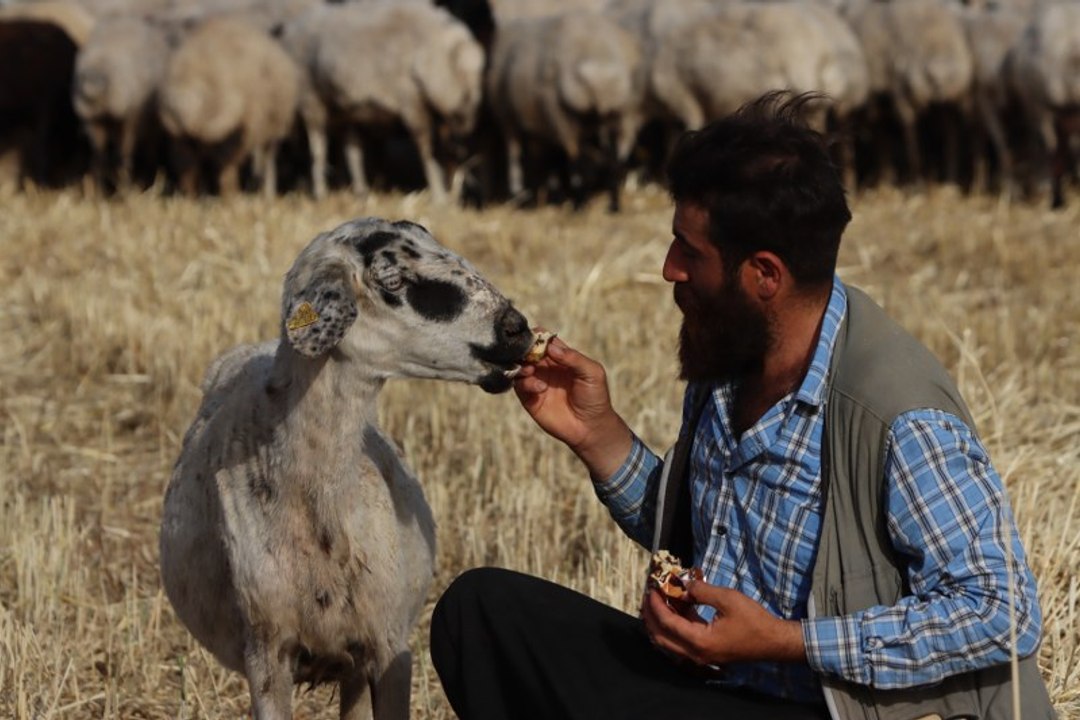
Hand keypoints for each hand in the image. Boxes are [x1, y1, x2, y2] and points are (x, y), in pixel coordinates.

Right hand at [512, 338, 632, 479]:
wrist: (591, 427)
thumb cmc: (595, 397)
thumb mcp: (592, 373)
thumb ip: (574, 358)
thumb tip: (551, 347)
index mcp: (561, 357)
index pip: (543, 340)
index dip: (537, 337)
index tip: (534, 338)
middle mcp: (546, 368)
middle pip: (527, 351)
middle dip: (524, 350)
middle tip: (528, 354)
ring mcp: (537, 382)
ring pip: (519, 367)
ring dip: (521, 365)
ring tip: (531, 370)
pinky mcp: (530, 399)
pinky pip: (519, 386)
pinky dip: (525, 383)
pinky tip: (540, 388)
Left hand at [640, 580, 805, 666]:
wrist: (774, 641)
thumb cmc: (754, 620)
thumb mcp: (727, 598)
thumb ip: (701, 591)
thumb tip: (683, 585)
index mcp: (700, 642)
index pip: (667, 623)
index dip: (656, 605)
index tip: (652, 588)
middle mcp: (696, 654)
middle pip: (661, 638)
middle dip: (651, 616)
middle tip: (649, 596)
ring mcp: (701, 656)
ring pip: (670, 641)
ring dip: (662, 621)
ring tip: (660, 599)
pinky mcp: (707, 653)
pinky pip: (682, 641)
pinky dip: (676, 625)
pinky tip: (678, 607)